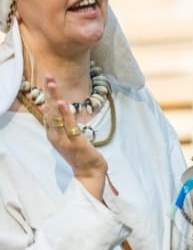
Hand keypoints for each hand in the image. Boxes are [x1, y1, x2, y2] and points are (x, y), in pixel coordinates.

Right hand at [40, 76, 107, 195]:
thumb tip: (51, 109)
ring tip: (52, 83)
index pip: (47, 112)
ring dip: (54, 98)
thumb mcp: (67, 137)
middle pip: (49, 110)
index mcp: (53, 134)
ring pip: (56, 115)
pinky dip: (65, 113)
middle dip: (49, 93)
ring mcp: (63, 139)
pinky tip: (62, 102)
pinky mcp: (75, 142)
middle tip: (48, 76)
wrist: (89, 173)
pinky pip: (69, 125)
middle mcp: (55, 136)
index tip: (47, 81)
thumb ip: (60, 125)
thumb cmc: (80, 155)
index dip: (47, 96)